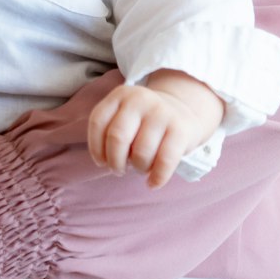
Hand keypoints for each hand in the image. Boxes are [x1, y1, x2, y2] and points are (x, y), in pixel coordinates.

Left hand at [87, 74, 222, 188]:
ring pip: (140, 152)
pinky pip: (165, 161)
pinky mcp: (180, 129)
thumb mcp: (125, 114)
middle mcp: (140, 99)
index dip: (95, 147)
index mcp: (120, 95)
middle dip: (115, 162)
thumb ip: (110, 130)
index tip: (101, 162)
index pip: (98, 121)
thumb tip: (104, 161)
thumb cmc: (145, 122)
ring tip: (140, 168)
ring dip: (138, 168)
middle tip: (119, 170)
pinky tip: (153, 183)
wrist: (184, 112)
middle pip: (117, 137)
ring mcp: (161, 113)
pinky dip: (157, 178)